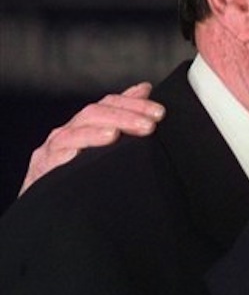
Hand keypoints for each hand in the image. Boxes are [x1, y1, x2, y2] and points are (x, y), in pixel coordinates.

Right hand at [20, 82, 165, 194]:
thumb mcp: (109, 142)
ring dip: (94, 133)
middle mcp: (71, 130)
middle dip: (123, 117)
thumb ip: (125, 114)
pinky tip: (77, 155)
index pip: (111, 104)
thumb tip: (144, 88)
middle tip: (149, 126)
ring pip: (73, 133)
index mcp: (88, 122)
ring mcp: (54, 148)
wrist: (50, 206)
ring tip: (114, 135)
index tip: (159, 113)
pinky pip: (52, 159)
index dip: (135, 104)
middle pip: (94, 114)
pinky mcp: (43, 169)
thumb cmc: (85, 170)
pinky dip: (64, 155)